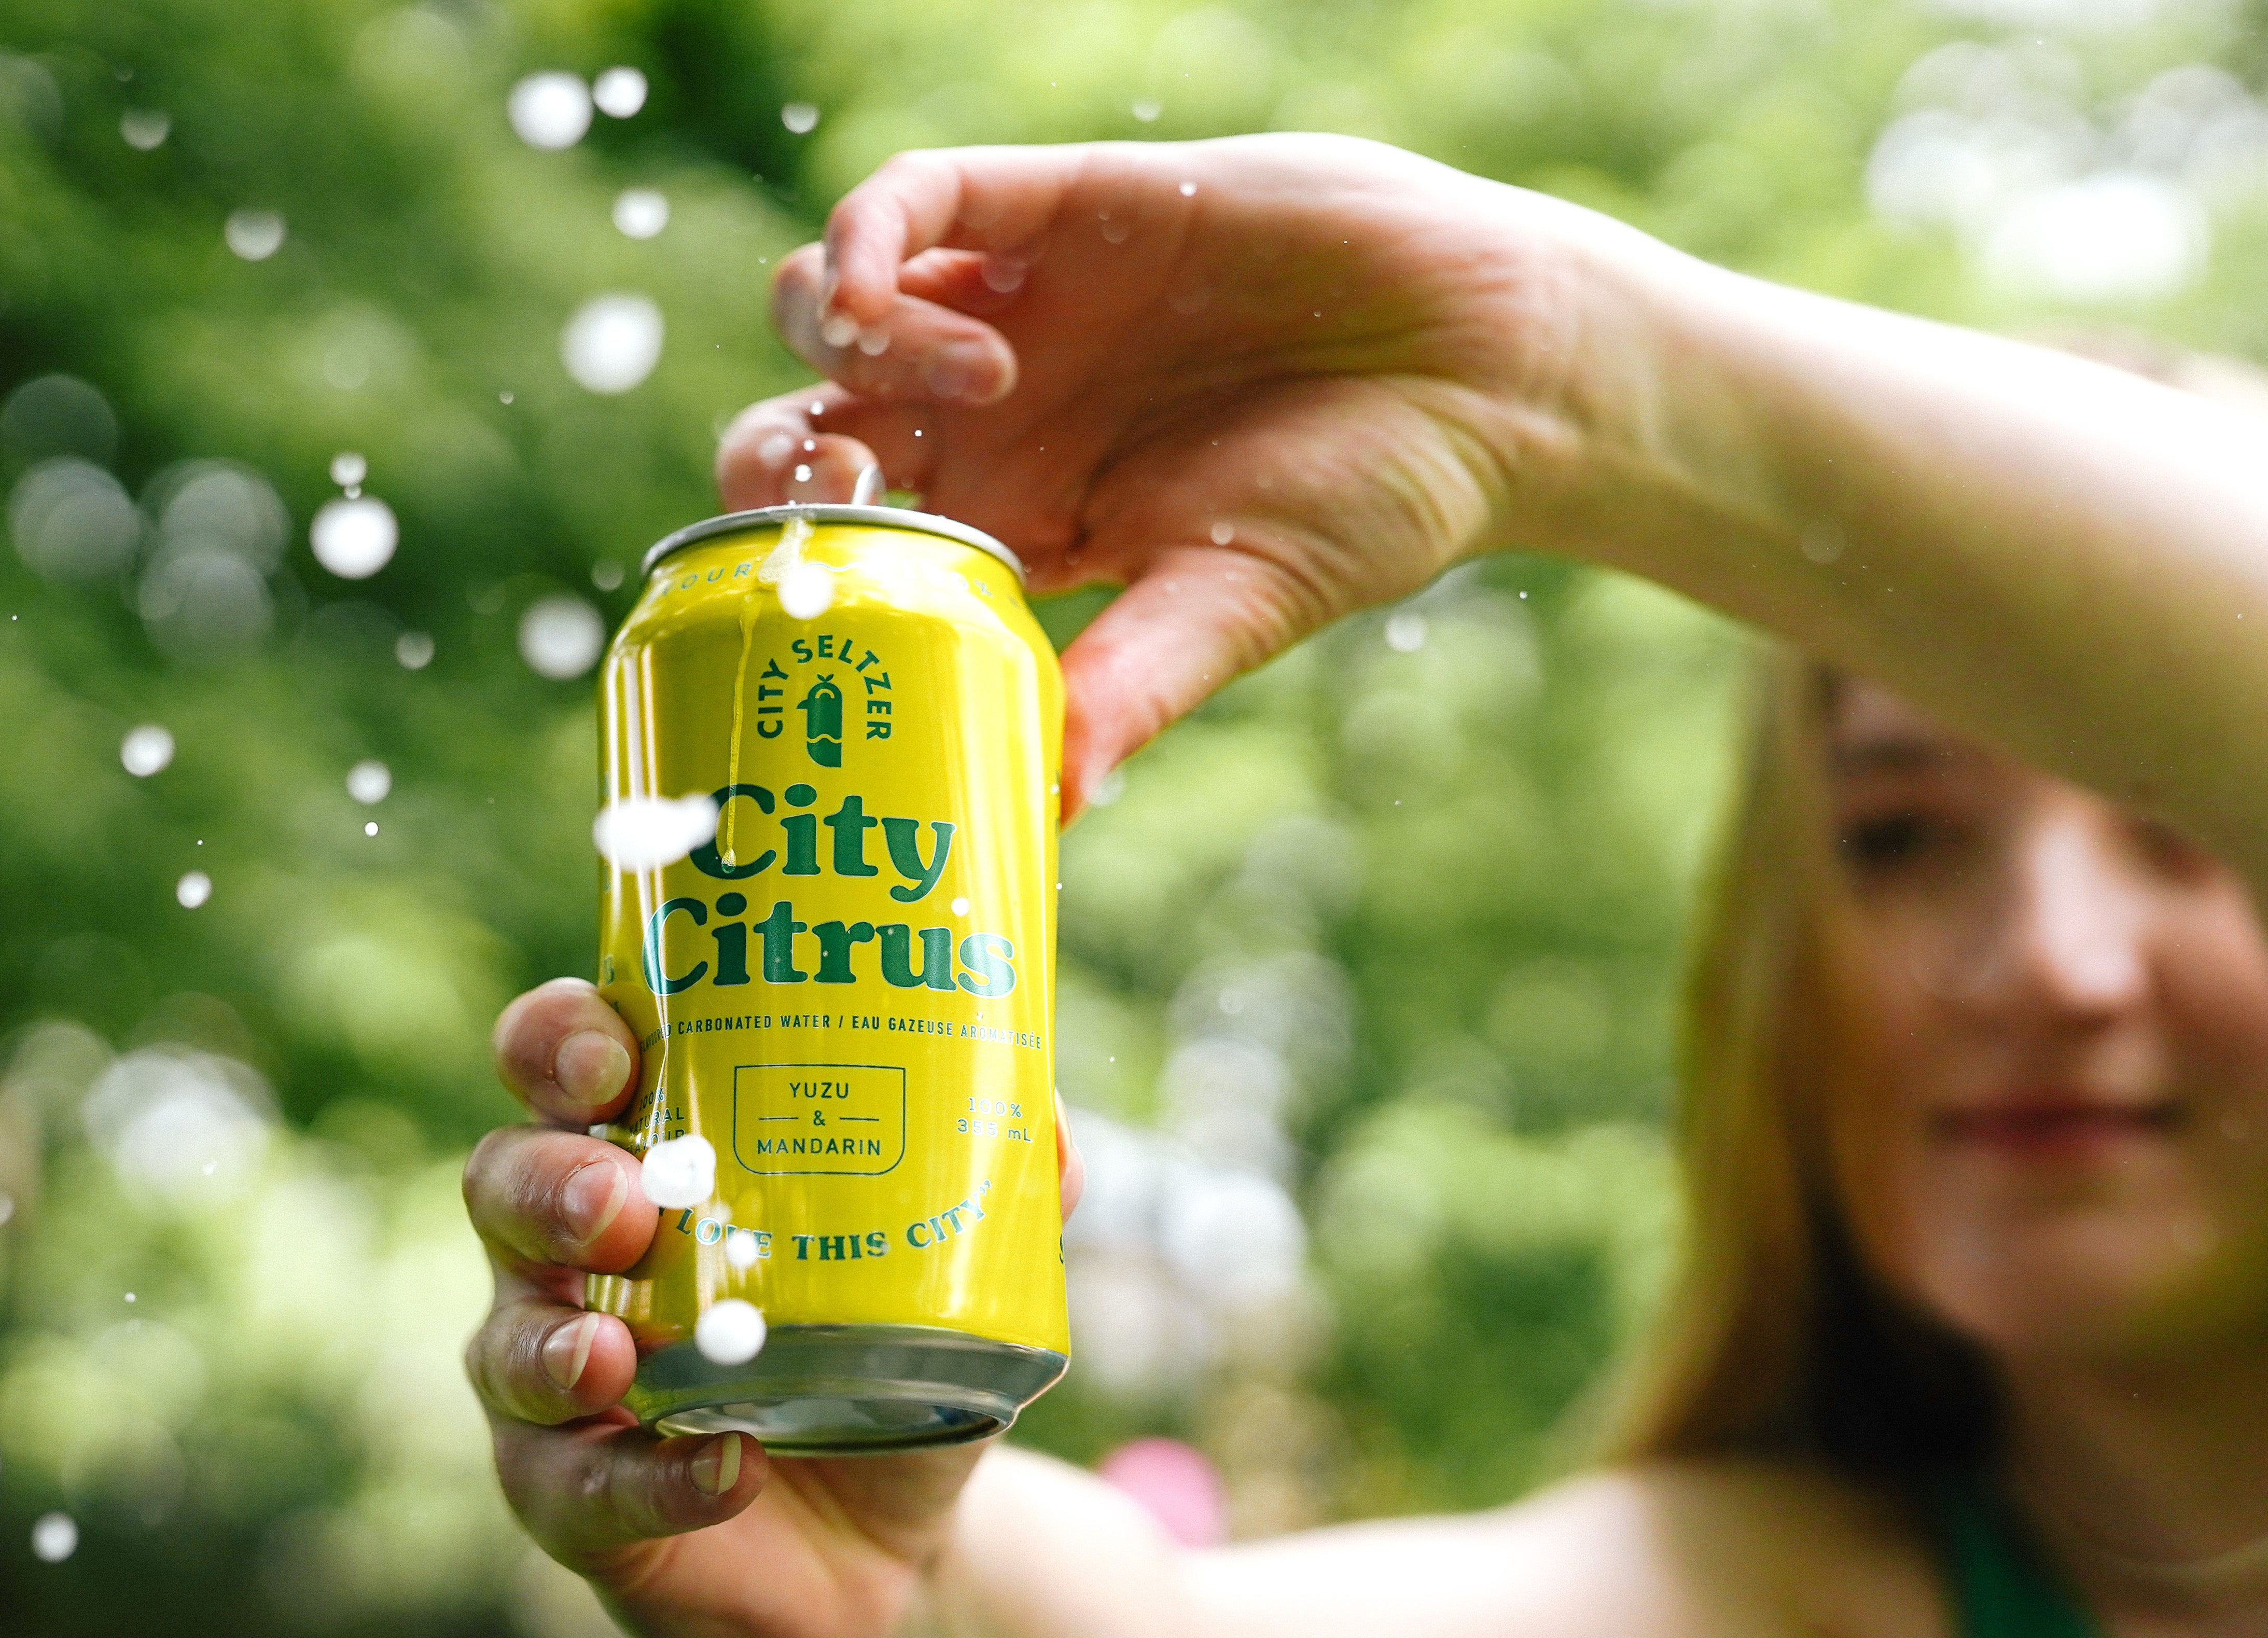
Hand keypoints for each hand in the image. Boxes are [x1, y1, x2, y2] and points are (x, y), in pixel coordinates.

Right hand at [461, 976, 1085, 1637]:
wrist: (898, 1538)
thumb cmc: (890, 1352)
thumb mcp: (953, 1261)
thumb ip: (997, 1185)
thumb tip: (1048, 1118)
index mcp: (648, 1153)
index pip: (563, 1064)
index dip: (563, 1040)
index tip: (616, 1051)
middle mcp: (577, 1255)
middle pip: (504, 1182)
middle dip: (549, 1183)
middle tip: (622, 1201)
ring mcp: (562, 1382)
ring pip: (505, 1343)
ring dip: (552, 1340)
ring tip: (611, 1353)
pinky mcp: (577, 1500)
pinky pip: (578, 1490)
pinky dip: (651, 1480)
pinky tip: (724, 1469)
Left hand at [719, 133, 1663, 813]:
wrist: (1489, 371)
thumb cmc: (1370, 502)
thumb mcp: (1230, 609)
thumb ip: (1124, 692)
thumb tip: (1041, 814)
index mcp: (1018, 524)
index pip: (850, 539)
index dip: (796, 556)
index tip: (807, 588)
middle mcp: (998, 418)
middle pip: (808, 419)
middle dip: (778, 451)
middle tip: (841, 478)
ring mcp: (1022, 305)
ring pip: (834, 302)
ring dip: (846, 338)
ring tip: (977, 379)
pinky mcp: (1061, 205)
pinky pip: (914, 193)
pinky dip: (868, 233)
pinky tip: (894, 288)